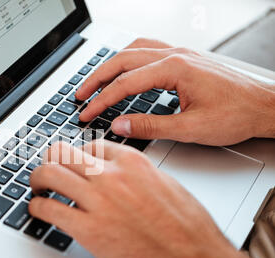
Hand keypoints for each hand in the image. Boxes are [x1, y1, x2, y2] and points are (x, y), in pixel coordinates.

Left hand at [29, 141, 274, 257]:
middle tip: (47, 169)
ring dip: (37, 178)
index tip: (74, 164)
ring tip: (37, 187)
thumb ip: (136, 173)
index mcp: (133, 162)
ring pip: (50, 173)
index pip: (90, 146)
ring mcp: (98, 201)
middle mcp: (112, 176)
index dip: (78, 156)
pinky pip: (49, 208)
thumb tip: (119, 172)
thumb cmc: (187, 228)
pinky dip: (37, 207)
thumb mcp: (165, 184)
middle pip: (64, 153)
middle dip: (51, 159)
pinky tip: (39, 210)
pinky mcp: (87, 230)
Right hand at [76, 38, 274, 145]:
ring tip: (95, 81)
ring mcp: (181, 53)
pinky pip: (148, 49)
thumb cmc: (236, 115)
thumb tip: (120, 125)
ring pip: (134, 50)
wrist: (265, 105)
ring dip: (111, 65)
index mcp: (175, 70)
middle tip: (79, 95)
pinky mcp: (185, 58)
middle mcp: (175, 55)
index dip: (101, 100)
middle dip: (97, 78)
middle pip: (123, 60)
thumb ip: (151, 127)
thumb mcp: (190, 128)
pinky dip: (129, 58)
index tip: (86, 112)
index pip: (125, 84)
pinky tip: (124, 68)